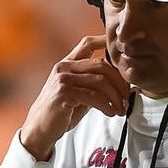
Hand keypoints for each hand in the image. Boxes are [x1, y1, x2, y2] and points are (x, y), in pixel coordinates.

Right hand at [19, 34, 129, 160]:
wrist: (40, 128)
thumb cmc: (61, 111)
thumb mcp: (78, 93)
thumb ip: (92, 83)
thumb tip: (119, 83)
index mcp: (67, 64)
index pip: (87, 44)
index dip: (104, 40)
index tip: (121, 48)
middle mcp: (64, 67)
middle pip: (101, 64)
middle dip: (119, 81)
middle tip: (127, 97)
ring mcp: (63, 79)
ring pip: (100, 81)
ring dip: (115, 96)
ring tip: (121, 108)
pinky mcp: (64, 93)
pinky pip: (93, 96)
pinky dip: (106, 105)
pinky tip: (110, 112)